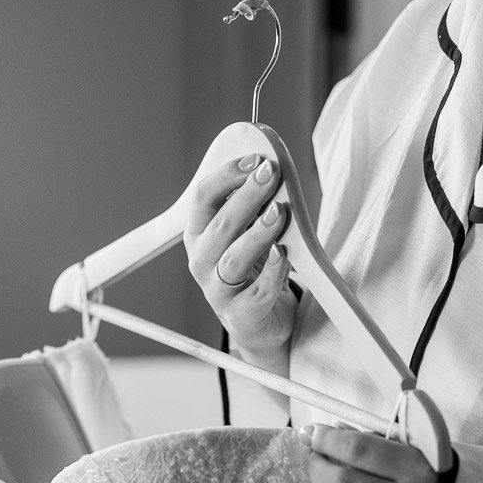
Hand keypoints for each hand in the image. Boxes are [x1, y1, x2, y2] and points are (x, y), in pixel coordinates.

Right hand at [184, 152, 295, 363]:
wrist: (259, 323)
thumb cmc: (253, 269)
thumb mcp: (246, 233)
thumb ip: (253, 206)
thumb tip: (270, 168)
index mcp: (199, 235)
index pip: (201, 199)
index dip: (226, 176)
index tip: (254, 159)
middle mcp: (202, 262)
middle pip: (219, 225)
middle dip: (246, 196)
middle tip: (270, 173)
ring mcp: (218, 292)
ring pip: (234, 259)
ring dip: (257, 233)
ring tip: (278, 213)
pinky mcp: (241, 316)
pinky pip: (258, 293)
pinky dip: (273, 272)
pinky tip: (284, 254)